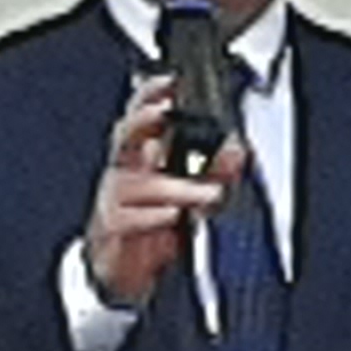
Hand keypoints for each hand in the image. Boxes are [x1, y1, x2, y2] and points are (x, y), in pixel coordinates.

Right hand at [79, 72, 239, 311]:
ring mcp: (115, 197)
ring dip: (177, 188)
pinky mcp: (113, 227)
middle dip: (144, 120)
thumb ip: (216, 172)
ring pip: (140, 182)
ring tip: (207, 195)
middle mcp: (124, 169)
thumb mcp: (190, 194)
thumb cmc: (153, 222)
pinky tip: (174, 215)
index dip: (151, 94)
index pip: (140, 113)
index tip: (170, 83)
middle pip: (125, 134)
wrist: (121, 267)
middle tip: (164, 113)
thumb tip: (237, 151)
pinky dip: (155, 216)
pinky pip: (131, 217)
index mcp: (139, 154)